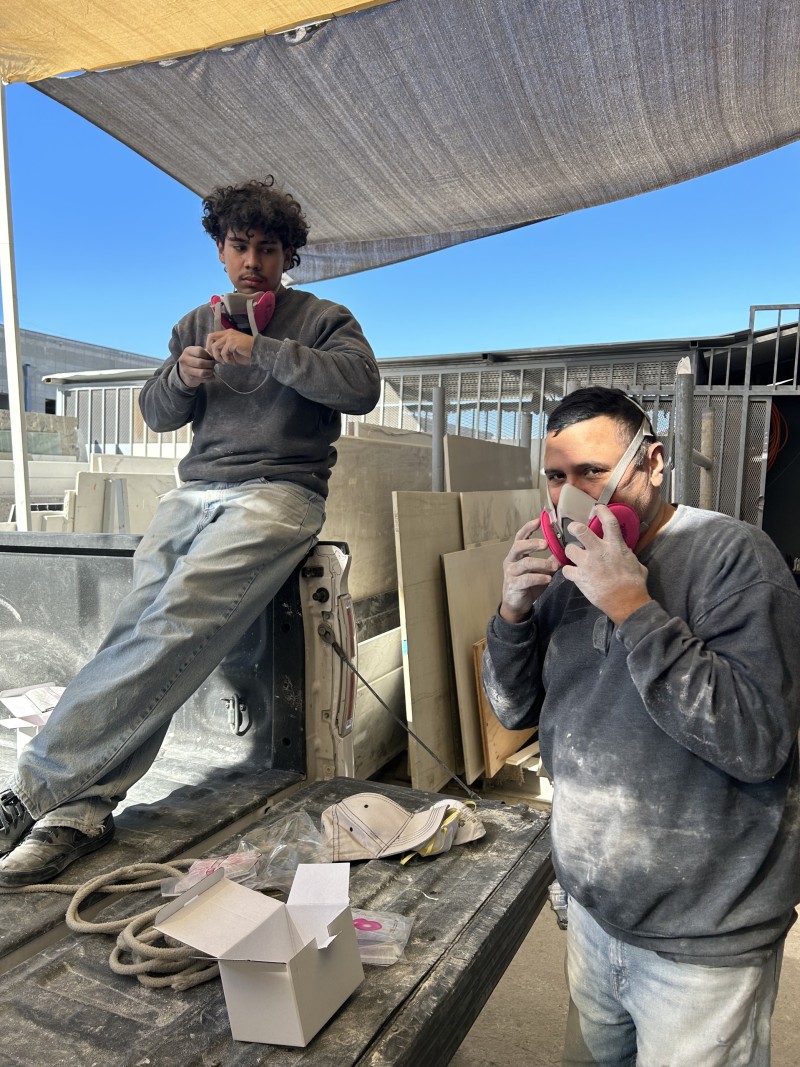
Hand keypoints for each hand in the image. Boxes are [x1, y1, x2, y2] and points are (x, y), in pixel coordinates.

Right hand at [177, 346, 214, 387]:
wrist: (186, 370)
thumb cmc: (196, 359)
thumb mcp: (200, 353)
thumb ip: (208, 353)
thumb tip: (218, 358)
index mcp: (187, 351)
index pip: (199, 351)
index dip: (208, 355)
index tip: (210, 357)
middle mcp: (184, 360)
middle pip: (201, 363)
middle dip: (210, 364)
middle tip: (213, 365)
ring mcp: (186, 370)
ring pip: (202, 373)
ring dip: (210, 372)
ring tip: (211, 370)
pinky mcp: (190, 379)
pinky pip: (203, 379)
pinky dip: (210, 378)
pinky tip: (211, 376)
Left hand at [205, 329, 254, 364]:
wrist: (258, 352)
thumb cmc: (247, 352)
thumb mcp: (232, 350)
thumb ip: (223, 349)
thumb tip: (213, 355)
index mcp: (227, 333)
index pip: (211, 336)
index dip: (209, 346)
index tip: (214, 355)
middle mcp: (227, 333)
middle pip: (210, 338)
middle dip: (211, 350)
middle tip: (217, 358)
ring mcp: (230, 337)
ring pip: (215, 347)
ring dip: (220, 357)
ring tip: (227, 362)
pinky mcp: (232, 342)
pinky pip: (223, 352)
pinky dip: (227, 360)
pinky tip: (233, 362)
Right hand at [499, 518, 559, 622]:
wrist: (516, 604)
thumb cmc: (528, 584)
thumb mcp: (541, 570)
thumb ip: (550, 560)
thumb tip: (567, 550)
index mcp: (517, 554)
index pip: (520, 536)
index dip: (528, 528)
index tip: (539, 520)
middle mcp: (511, 560)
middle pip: (518, 546)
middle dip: (532, 543)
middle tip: (546, 543)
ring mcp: (511, 573)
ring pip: (524, 563)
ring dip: (541, 563)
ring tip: (553, 566)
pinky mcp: (513, 585)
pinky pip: (526, 579)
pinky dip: (539, 578)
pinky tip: (548, 579)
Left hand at [562, 503, 650, 622]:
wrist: (626, 602)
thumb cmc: (634, 584)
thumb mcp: (635, 564)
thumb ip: (627, 554)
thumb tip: (625, 552)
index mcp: (616, 546)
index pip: (609, 522)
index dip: (602, 511)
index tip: (597, 508)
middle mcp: (599, 551)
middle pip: (580, 530)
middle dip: (574, 527)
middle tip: (573, 529)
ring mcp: (587, 564)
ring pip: (569, 549)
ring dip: (570, 551)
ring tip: (574, 556)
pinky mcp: (579, 577)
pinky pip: (566, 570)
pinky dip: (568, 571)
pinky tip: (573, 573)